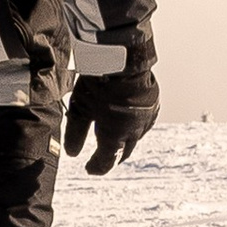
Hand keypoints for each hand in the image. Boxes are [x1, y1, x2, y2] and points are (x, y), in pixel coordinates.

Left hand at [65, 33, 158, 177]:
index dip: (97, 167)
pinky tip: (128, 121)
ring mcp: (147, 119)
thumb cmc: (98, 82)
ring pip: (135, 137)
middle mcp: (135, 132)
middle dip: (112, 155)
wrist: (122, 58)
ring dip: (125, 140)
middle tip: (102, 157)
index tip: (89, 168)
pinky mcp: (154, 105)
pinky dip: (135, 125)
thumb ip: (76, 132)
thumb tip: (72, 152)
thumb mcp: (80, 108)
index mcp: (116, 136)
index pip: (107, 161)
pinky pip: (145, 122)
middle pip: (123, 151)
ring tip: (115, 138)